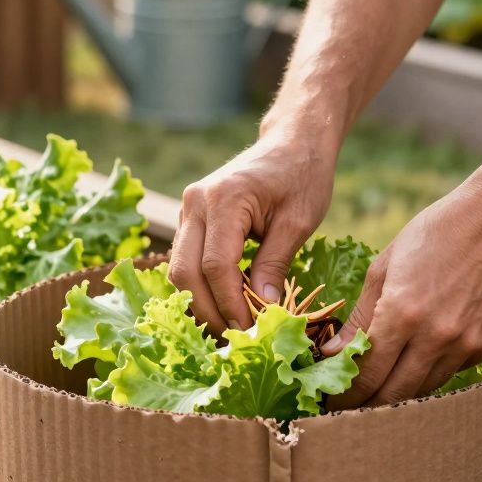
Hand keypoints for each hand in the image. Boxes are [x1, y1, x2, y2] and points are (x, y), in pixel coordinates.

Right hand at [170, 131, 335, 332]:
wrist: (291, 142)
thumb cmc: (302, 176)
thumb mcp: (298, 222)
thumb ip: (275, 265)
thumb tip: (263, 311)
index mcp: (225, 199)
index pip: (216, 266)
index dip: (230, 304)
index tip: (250, 332)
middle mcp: (196, 202)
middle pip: (185, 271)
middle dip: (208, 311)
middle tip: (235, 340)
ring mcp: (188, 209)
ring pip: (178, 269)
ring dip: (201, 302)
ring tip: (230, 328)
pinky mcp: (190, 218)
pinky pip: (186, 260)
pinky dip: (201, 287)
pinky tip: (224, 306)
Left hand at [322, 181, 481, 407]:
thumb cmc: (433, 235)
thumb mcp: (383, 267)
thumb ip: (358, 317)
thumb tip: (331, 353)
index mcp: (402, 313)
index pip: (365, 374)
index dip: (343, 393)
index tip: (329, 398)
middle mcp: (435, 337)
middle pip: (392, 395)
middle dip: (364, 406)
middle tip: (345, 406)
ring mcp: (463, 345)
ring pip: (420, 391)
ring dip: (395, 395)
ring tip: (374, 390)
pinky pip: (446, 374)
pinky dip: (425, 374)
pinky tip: (412, 363)